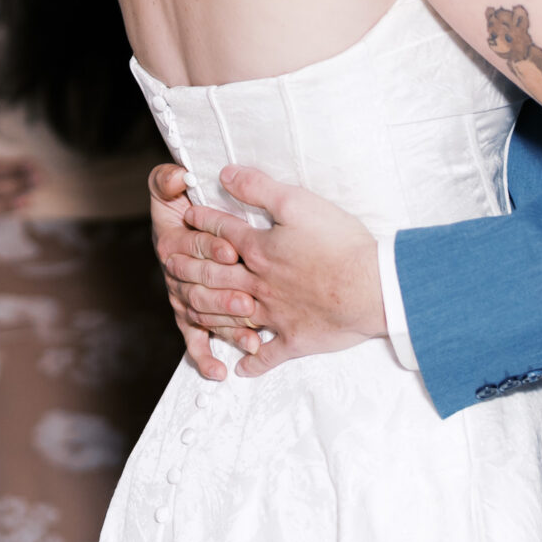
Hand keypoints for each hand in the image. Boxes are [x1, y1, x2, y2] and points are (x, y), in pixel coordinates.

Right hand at [151, 163, 247, 380]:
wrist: (203, 226)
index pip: (189, 246)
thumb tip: (177, 175)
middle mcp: (176, 273)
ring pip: (203, 317)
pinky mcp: (199, 317)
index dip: (209, 247)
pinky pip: (196, 341)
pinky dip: (206, 357)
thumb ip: (169, 179)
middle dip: (223, 296)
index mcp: (172, 240)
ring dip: (226, 329)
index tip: (231, 250)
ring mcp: (186, 297)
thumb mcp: (177, 185)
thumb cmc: (195, 203)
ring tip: (250, 339)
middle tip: (247, 302)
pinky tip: (220, 371)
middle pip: (198, 287)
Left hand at [159, 164, 383, 378]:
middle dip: (189, 268)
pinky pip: (268, 356)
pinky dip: (253, 362)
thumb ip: (259, 188)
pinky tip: (242, 367)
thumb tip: (226, 174)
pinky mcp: (295, 339)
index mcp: (259, 250)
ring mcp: (275, 315)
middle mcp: (259, 285)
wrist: (371, 288)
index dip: (203, 221)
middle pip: (214, 277)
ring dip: (207, 311)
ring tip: (189, 308)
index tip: (187, 216)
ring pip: (230, 315)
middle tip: (171, 265)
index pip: (222, 233)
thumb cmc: (338, 243)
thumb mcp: (298, 202)